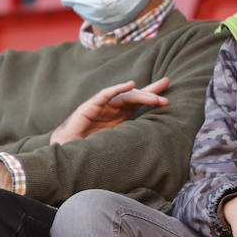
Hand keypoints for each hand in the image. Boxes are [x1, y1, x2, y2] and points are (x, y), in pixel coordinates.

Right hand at [50, 78, 169, 144]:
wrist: (68, 151)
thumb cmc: (91, 148)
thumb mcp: (117, 143)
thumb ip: (131, 139)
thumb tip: (155, 146)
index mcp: (120, 116)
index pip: (139, 103)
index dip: (153, 98)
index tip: (168, 96)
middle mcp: (113, 108)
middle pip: (135, 96)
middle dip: (151, 92)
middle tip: (166, 89)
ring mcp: (102, 106)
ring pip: (125, 95)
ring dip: (141, 95)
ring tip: (155, 98)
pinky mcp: (90, 106)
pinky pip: (105, 95)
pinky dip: (117, 89)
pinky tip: (129, 84)